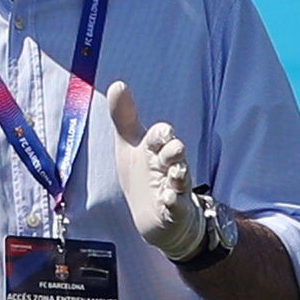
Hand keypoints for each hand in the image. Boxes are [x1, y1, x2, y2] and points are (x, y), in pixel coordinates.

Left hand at [106, 81, 212, 259]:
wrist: (156, 217)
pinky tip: (168, 199)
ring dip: (179, 174)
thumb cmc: (145, 175)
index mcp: (156, 149)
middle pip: (175, 154)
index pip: (161, 136)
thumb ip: (124, 117)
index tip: (164, 133)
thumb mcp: (130, 146)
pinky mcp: (175, 211)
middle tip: (174, 148)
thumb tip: (118, 83)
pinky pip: (177, 206)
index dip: (161, 134)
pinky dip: (174, 203)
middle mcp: (168, 166)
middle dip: (174, 150)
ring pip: (180, 179)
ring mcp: (174, 188)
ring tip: (175, 173)